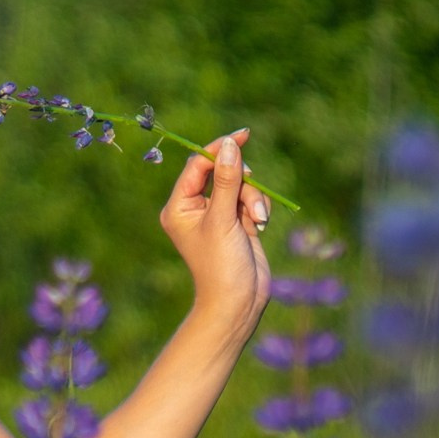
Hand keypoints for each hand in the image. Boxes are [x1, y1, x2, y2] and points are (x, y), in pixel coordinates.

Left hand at [160, 128, 271, 338]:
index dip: (219, 149)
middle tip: (249, 196)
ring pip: (241, 186)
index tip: (242, 135)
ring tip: (257, 221)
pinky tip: (259, 226)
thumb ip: (228, 180)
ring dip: (253, 199)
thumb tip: (231, 145)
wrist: (238, 301)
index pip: (198, 166)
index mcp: (179, 206)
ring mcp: (217, 215)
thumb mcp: (224, 219)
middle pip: (222, 172)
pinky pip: (251, 199)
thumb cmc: (222, 264)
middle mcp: (194, 208)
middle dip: (242, 182)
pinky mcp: (236, 222)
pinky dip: (258, 209)